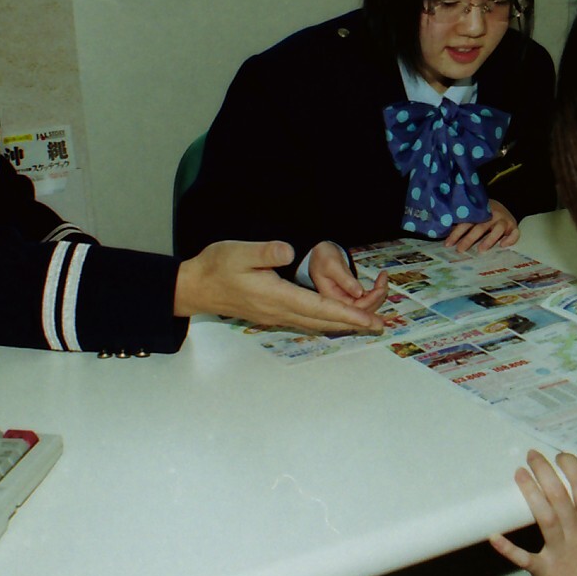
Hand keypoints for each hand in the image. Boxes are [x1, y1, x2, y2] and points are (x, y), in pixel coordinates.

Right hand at [175, 240, 383, 334]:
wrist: (195, 287)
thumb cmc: (216, 266)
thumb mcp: (238, 251)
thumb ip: (265, 251)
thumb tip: (289, 250)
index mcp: (275, 295)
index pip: (319, 307)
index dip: (347, 314)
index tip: (370, 320)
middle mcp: (278, 311)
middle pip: (322, 321)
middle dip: (353, 323)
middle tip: (381, 325)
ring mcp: (275, 315)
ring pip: (315, 323)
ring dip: (340, 323)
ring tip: (364, 323)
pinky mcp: (271, 313)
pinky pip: (305, 321)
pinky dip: (325, 320)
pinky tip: (333, 318)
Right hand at [308, 241, 390, 313]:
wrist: (318, 252)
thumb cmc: (322, 257)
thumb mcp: (332, 266)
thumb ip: (345, 280)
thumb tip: (359, 293)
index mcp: (330, 298)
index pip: (355, 307)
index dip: (370, 300)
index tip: (380, 288)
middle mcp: (338, 303)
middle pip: (363, 309)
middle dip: (378, 296)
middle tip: (384, 279)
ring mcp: (345, 300)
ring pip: (367, 305)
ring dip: (379, 293)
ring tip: (383, 277)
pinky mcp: (350, 295)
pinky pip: (366, 298)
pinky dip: (375, 291)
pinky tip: (380, 280)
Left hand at [444, 198, 519, 252]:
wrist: (502, 206)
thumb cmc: (483, 215)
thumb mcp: (473, 216)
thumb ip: (462, 224)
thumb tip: (443, 233)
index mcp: (478, 213)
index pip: (466, 222)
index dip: (456, 233)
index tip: (448, 244)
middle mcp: (491, 215)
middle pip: (480, 227)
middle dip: (469, 239)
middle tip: (460, 249)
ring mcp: (503, 220)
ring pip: (498, 229)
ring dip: (489, 239)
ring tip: (481, 250)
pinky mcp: (514, 225)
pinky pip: (515, 233)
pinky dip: (510, 239)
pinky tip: (503, 245)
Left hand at [488, 450, 576, 575]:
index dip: (570, 466)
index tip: (560, 456)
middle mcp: (576, 533)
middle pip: (559, 495)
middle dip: (544, 471)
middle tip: (531, 455)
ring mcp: (559, 551)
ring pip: (543, 516)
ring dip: (530, 493)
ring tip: (519, 474)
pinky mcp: (544, 571)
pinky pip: (524, 558)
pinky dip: (508, 549)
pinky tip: (493, 536)